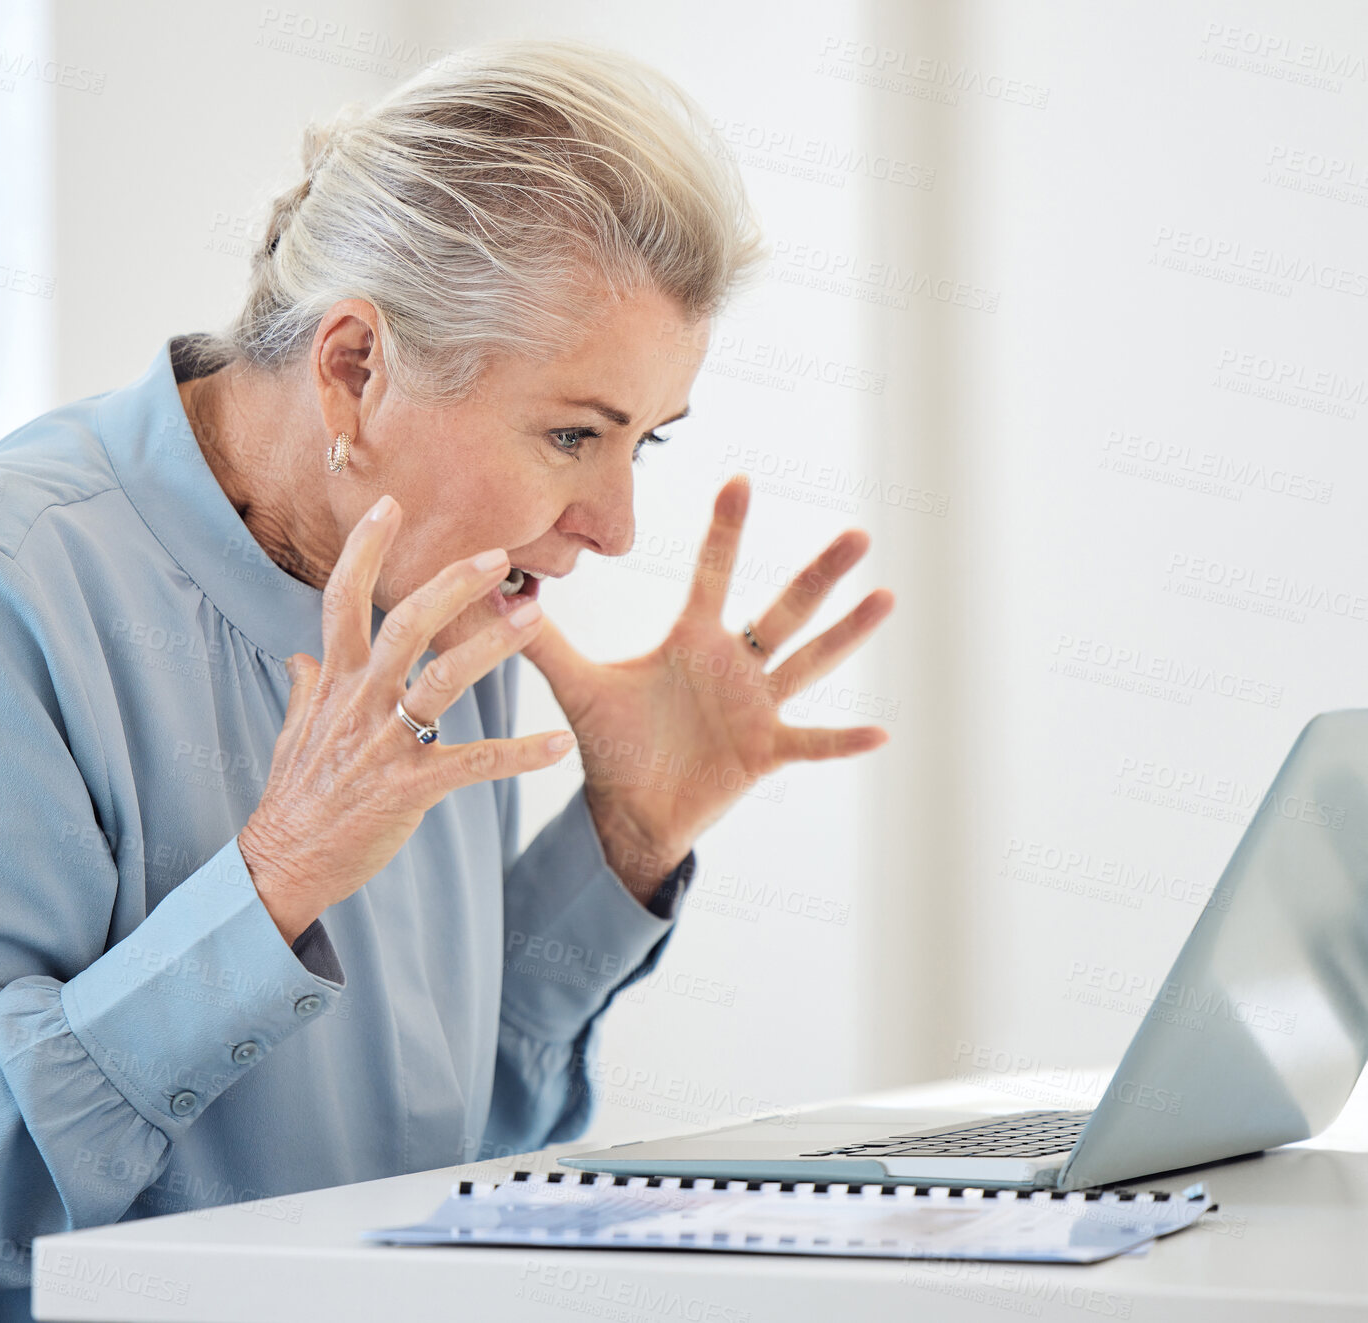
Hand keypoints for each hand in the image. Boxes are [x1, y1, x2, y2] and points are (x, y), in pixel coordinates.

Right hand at [239, 495, 574, 943]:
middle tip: (499, 556)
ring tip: (533, 619)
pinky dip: (520, 753)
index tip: (390, 505)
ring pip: (441, 678)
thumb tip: (301, 656)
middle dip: (450, 584)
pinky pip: (474, 762)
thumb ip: (308, 688)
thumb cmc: (295, 797)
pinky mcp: (409, 786)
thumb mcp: (295, 732)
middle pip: (404, 623)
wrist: (283, 863)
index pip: (343, 599)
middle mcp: (359, 702)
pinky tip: (560, 745)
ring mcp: (384, 742)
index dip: (365, 550)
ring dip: (490, 646)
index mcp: (334, 682)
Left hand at [521, 474, 893, 903]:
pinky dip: (842, 740)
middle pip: (782, 610)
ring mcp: (756, 707)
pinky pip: (810, 742)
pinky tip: (882, 731)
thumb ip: (542, 639)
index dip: (726, 530)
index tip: (739, 478)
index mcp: (693, 641)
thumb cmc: (612, 742)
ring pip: (809, 663)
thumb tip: (494, 591)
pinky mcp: (764, 751)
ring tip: (886, 597)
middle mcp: (734, 665)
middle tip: (857, 533)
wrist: (629, 810)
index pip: (713, 574)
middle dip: (818, 574)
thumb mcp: (577, 686)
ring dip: (847, 634)